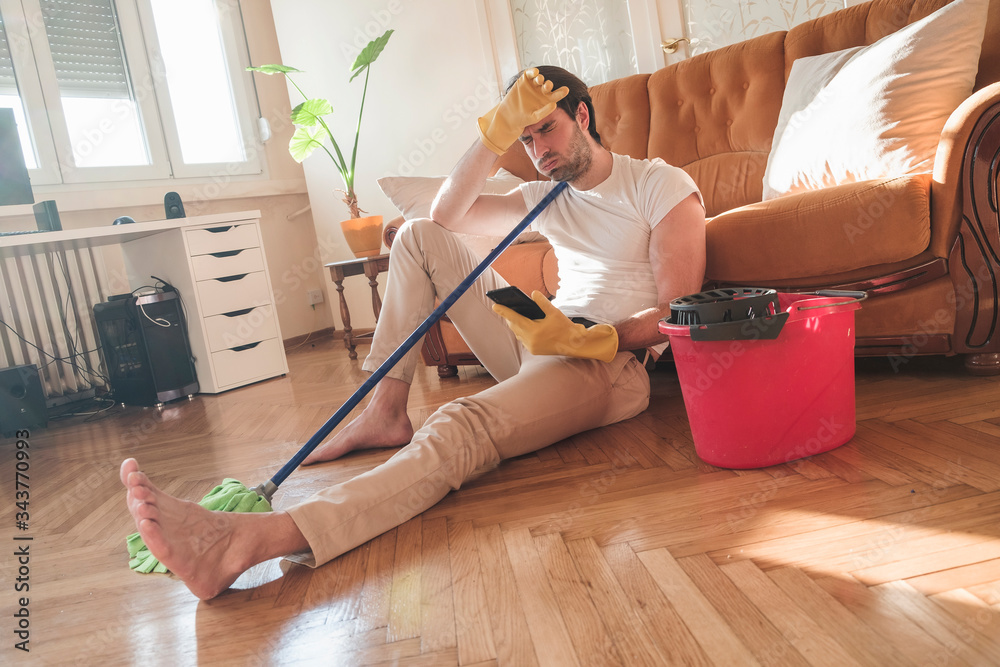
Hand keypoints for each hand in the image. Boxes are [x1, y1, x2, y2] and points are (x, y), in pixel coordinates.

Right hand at [477, 68, 569, 154]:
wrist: (509, 116)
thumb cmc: (524, 118)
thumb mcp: (535, 117)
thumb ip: (545, 111)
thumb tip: (554, 104)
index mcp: (546, 100)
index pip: (556, 94)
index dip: (561, 92)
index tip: (566, 90)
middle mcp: (541, 91)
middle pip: (548, 85)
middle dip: (548, 85)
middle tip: (546, 86)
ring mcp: (532, 85)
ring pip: (539, 78)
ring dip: (541, 78)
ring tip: (539, 80)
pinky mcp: (524, 80)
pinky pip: (530, 73)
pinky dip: (533, 72)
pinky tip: (535, 72)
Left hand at [492, 290, 618, 362]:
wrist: (574, 345)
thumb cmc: (565, 327)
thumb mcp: (554, 312)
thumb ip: (542, 303)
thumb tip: (533, 294)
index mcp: (534, 330)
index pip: (514, 318)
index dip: (504, 311)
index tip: (495, 305)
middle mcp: (530, 340)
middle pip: (514, 326)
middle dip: (510, 317)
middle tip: (506, 307)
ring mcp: (531, 347)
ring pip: (518, 333)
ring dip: (516, 325)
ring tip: (514, 315)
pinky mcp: (533, 351)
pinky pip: (523, 339)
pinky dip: (523, 332)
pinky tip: (524, 325)